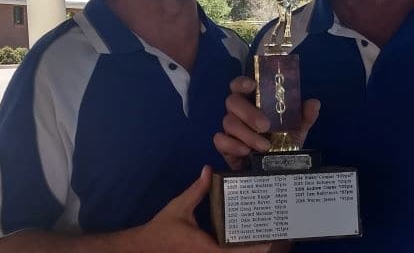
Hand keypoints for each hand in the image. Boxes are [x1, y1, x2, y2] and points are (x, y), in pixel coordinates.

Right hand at [135, 165, 270, 252]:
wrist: (143, 247)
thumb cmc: (161, 229)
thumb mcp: (180, 207)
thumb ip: (197, 190)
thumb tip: (209, 170)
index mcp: (205, 247)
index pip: (233, 252)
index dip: (252, 250)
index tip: (268, 243)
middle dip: (253, 251)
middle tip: (271, 237)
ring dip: (243, 252)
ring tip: (260, 239)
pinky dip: (232, 251)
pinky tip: (241, 242)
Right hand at [214, 77, 320, 170]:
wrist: (275, 169)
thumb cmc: (283, 141)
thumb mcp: (297, 128)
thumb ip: (305, 116)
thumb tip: (314, 103)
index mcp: (253, 101)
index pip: (239, 85)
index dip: (242, 82)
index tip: (252, 85)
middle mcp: (239, 112)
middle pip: (232, 102)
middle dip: (248, 113)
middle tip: (266, 126)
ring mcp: (231, 129)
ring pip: (228, 122)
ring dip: (247, 134)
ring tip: (264, 146)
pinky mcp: (225, 146)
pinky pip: (220, 141)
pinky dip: (232, 145)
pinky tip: (246, 151)